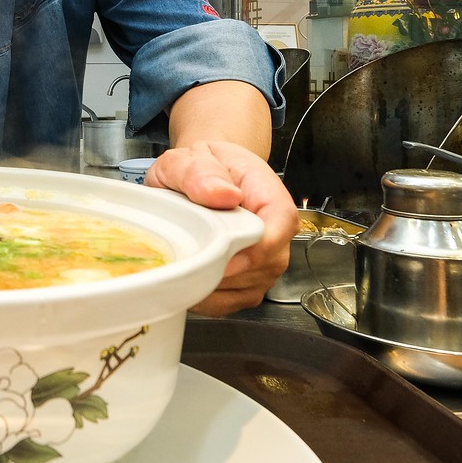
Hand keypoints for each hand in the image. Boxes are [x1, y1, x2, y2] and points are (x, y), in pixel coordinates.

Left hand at [147, 142, 297, 315]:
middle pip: (262, 267)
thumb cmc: (203, 167)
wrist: (202, 176)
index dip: (252, 249)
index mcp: (270, 198)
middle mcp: (276, 236)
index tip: (219, 255)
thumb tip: (223, 194)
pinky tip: (185, 280)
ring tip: (182, 261)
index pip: (278, 229)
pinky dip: (204, 299)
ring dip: (209, 285)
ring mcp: (263, 264)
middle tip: (183, 255)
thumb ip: (202, 172)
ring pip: (245, 291)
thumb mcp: (191, 157)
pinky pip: (229, 304)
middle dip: (221, 269)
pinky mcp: (246, 284)